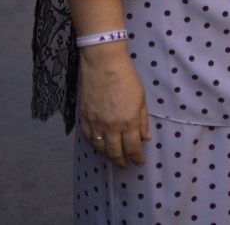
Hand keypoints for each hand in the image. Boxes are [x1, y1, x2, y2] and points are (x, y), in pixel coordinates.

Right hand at [78, 45, 149, 167]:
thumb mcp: (141, 99)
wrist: (103, 64)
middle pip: (115, 153)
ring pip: (100, 149)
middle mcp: (111, 126)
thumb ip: (142, 121)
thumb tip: (145, 138)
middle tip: (125, 165)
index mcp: (128, 122)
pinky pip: (88, 138)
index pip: (133, 148)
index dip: (136, 158)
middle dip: (122, 162)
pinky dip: (94, 145)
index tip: (139, 162)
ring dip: (107, 156)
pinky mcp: (84, 118)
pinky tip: (99, 146)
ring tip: (113, 158)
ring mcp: (96, 123)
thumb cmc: (126, 78)